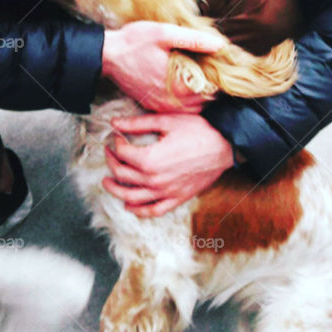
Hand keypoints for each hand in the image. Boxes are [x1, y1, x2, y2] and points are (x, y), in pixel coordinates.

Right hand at [101, 22, 224, 112]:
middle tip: (207, 69)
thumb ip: (193, 40)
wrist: (107, 55)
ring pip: (192, 109)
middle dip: (209, 88)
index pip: (211, 90)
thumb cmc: (135, 42)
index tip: (215, 65)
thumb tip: (219, 44)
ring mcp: (160, 106)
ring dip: (198, 96)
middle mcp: (169, 101)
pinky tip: (182, 84)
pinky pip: (177, 110)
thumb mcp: (164, 33)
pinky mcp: (152, 106)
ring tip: (197, 76)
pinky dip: (185, 101)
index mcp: (176, 85)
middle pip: (204, 101)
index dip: (216, 77)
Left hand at [103, 113, 234, 216]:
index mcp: (150, 160)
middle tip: (109, 153)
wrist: (224, 145)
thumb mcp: (166, 121)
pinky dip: (138, 211)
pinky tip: (130, 206)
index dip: (116, 142)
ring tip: (107, 182)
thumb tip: (115, 122)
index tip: (117, 135)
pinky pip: (153, 210)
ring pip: (131, 198)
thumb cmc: (198, 130)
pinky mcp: (177, 198)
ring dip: (115, 190)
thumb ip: (137, 124)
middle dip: (111, 162)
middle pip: (122, 175)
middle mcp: (155, 180)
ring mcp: (166, 192)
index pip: (122, 153)